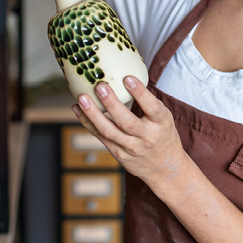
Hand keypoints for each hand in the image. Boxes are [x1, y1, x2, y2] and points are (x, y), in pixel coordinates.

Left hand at [71, 76, 186, 184]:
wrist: (164, 167)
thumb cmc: (162, 134)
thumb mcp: (163, 118)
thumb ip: (147, 102)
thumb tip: (125, 75)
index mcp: (161, 123)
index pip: (152, 107)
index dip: (140, 93)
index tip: (127, 78)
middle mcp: (146, 137)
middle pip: (127, 121)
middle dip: (111, 104)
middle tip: (99, 87)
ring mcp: (131, 147)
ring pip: (109, 131)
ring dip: (93, 114)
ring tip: (82, 98)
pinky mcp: (118, 153)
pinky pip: (100, 137)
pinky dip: (87, 122)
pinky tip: (77, 109)